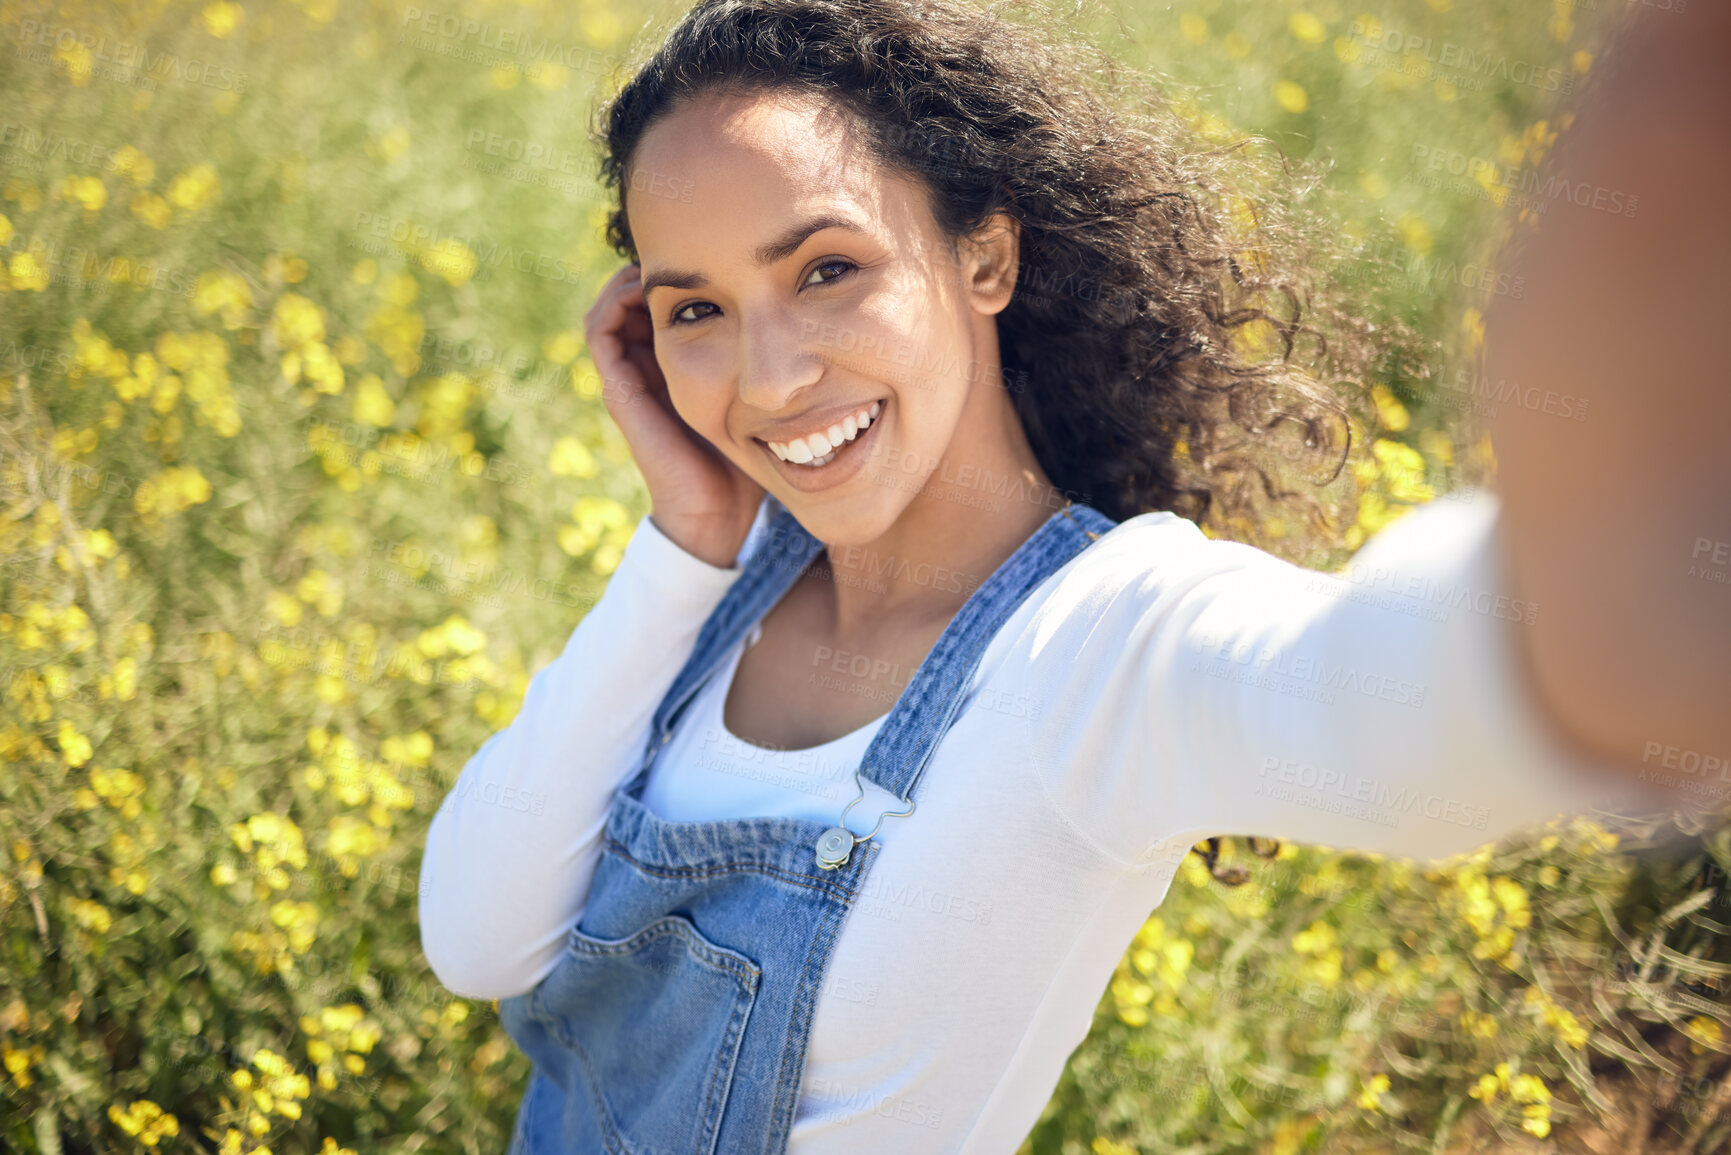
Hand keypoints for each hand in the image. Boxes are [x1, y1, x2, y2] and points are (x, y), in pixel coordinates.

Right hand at [584, 263, 764, 567]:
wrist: (719, 513)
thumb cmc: (748, 460)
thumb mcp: (763, 397)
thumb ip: (770, 363)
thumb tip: (810, 329)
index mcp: (677, 366)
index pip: (663, 302)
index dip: (681, 272)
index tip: (714, 251)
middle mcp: (646, 367)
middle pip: (634, 297)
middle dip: (658, 266)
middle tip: (689, 245)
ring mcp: (628, 378)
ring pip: (611, 305)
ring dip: (631, 276)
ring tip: (663, 258)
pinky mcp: (618, 391)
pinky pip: (600, 331)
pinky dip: (614, 300)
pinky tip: (647, 286)